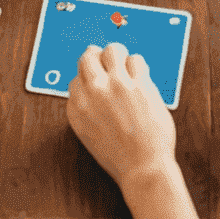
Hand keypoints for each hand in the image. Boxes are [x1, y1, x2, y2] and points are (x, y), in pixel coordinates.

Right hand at [67, 42, 177, 190]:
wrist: (143, 169)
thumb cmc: (120, 157)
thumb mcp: (89, 134)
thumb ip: (87, 109)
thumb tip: (92, 86)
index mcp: (77, 107)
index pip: (76, 79)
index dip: (88, 78)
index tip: (97, 81)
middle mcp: (93, 92)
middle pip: (88, 57)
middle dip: (97, 58)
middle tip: (108, 63)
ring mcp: (117, 85)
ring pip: (112, 50)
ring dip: (119, 55)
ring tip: (126, 64)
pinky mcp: (139, 84)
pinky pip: (137, 59)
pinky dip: (139, 66)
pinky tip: (141, 76)